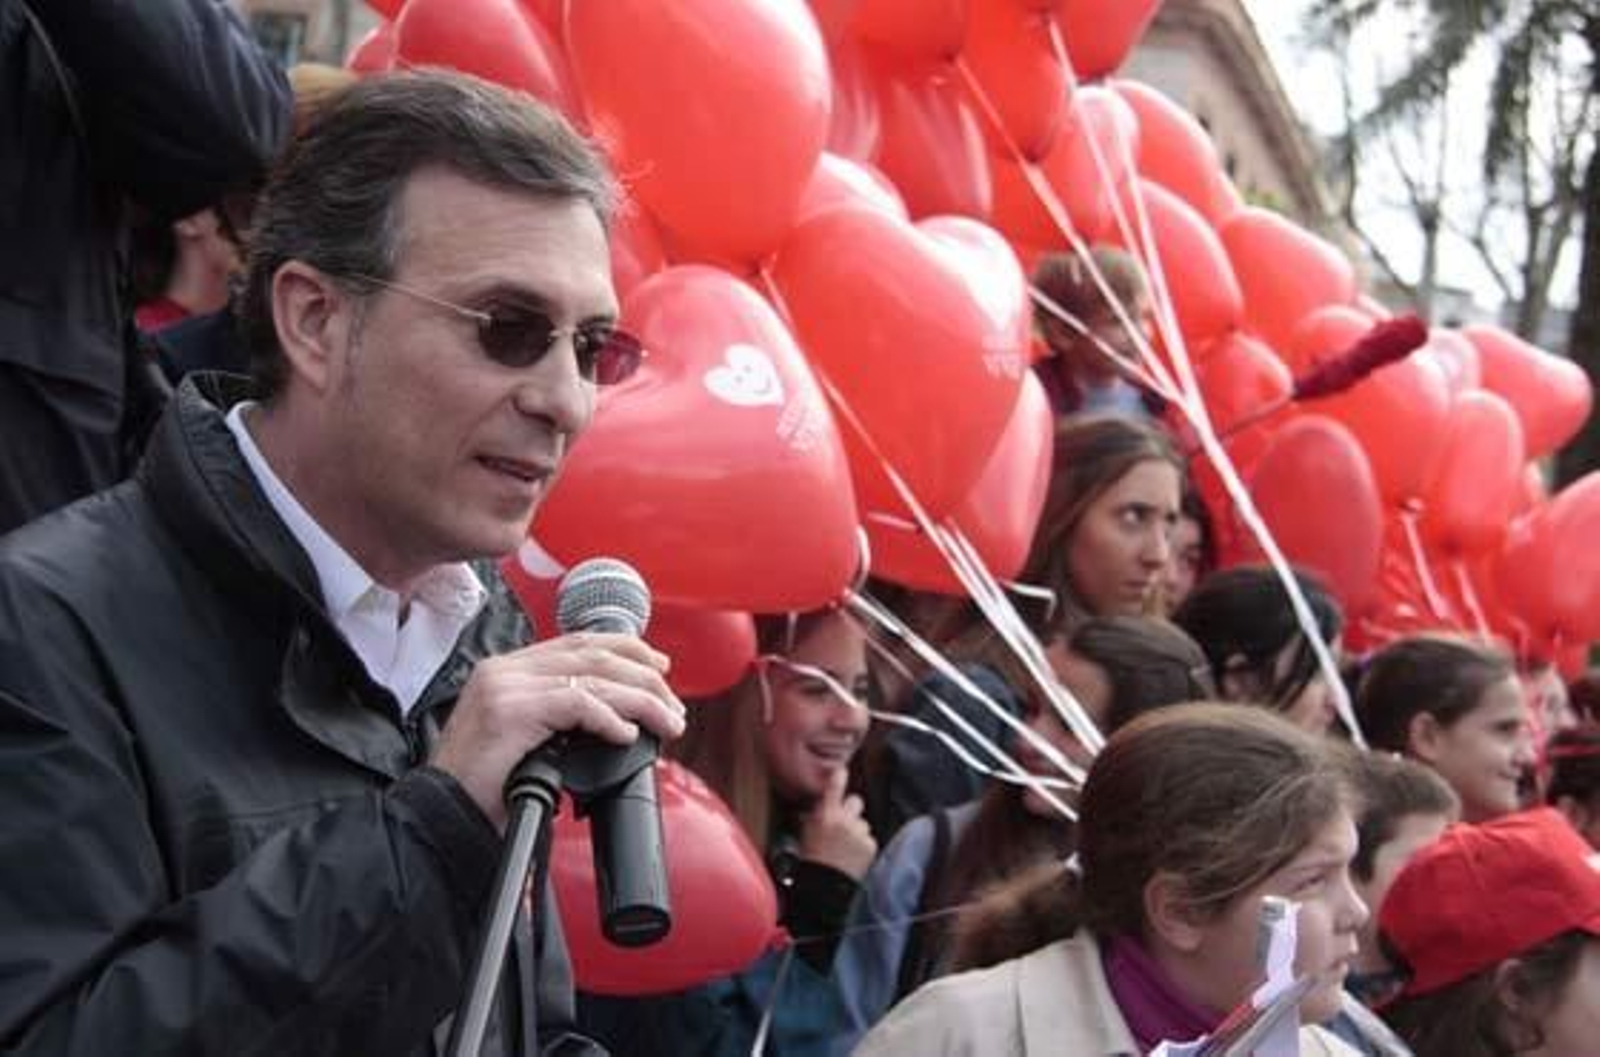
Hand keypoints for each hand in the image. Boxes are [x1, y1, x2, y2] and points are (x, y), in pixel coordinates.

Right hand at [431, 633, 685, 827]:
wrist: (441, 817)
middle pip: (593, 653)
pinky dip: (609, 717)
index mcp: (508, 671)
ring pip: (593, 676)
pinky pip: (575, 703)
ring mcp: (504, 687)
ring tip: (667, 723)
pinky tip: (627, 735)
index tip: (660, 668)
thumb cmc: (483, 790)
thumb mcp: (528, 742)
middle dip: (644, 677)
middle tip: (673, 707)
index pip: (578, 642)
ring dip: (641, 700)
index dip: (627, 648)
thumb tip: (619, 720)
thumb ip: (560, 719)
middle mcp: (505, 670)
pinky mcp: (508, 712)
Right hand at [797, 769, 877, 880]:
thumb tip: (821, 803)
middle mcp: (845, 820)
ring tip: (846, 847)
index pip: (835, 786)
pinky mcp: (870, 845)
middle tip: (844, 823)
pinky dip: (863, 845)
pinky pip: (868, 838)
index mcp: (826, 815)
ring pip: (863, 822)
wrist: (824, 887)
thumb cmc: (811, 861)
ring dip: (857, 831)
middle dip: (851, 809)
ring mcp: (859, 833)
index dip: (839, 776)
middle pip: (856, 801)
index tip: (841, 771)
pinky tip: (853, 856)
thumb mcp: (807, 833)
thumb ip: (816, 815)